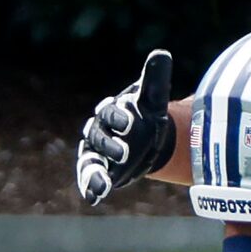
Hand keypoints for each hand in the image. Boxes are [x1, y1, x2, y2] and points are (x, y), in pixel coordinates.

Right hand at [75, 49, 174, 205]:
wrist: (149, 139)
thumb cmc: (148, 116)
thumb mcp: (154, 99)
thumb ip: (155, 79)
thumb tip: (161, 53)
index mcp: (111, 110)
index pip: (109, 111)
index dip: (117, 116)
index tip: (130, 123)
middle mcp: (99, 130)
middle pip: (97, 136)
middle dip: (109, 145)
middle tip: (125, 154)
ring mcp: (97, 151)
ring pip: (89, 159)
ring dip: (94, 172)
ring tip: (102, 185)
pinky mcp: (99, 169)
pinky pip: (89, 177)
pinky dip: (90, 186)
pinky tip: (93, 198)